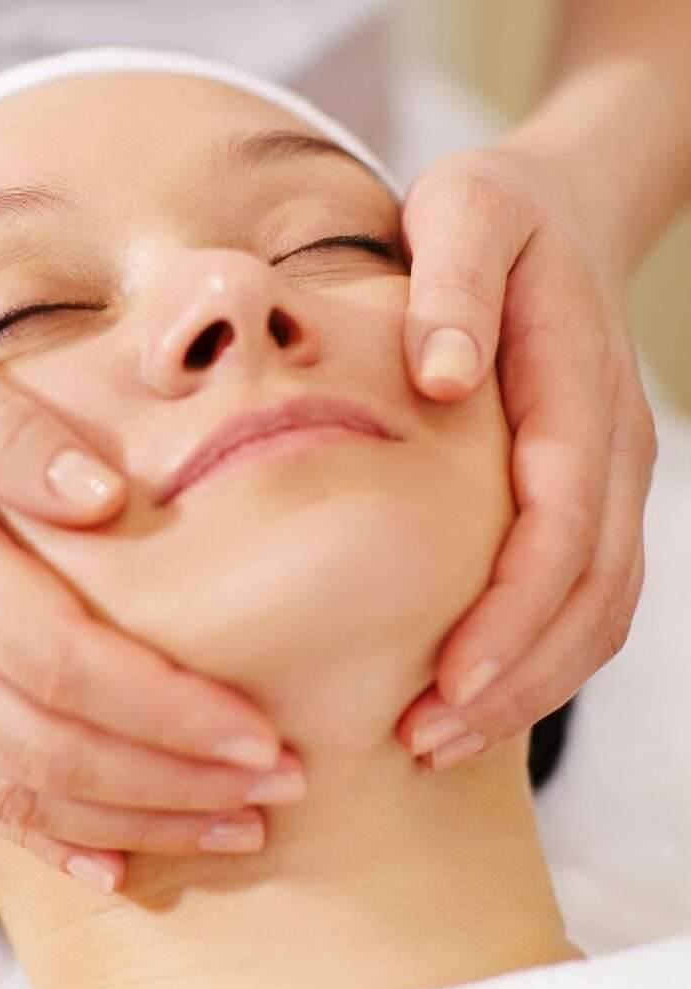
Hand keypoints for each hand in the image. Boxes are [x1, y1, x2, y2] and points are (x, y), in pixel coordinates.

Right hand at [0, 315, 296, 890]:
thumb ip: (4, 432)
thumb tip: (108, 496)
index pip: (66, 661)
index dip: (170, 709)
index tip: (260, 732)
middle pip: (56, 746)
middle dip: (177, 781)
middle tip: (278, 790)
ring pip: (19, 790)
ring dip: (134, 819)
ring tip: (232, 829)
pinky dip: (46, 837)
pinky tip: (113, 860)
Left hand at [391, 145, 657, 768]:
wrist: (558, 201)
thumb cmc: (491, 211)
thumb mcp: (462, 211)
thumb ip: (451, 285)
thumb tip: (441, 382)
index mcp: (573, 383)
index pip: (559, 523)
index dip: (511, 612)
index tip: (445, 680)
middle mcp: (608, 440)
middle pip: (585, 589)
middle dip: (513, 678)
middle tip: (424, 741)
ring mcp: (609, 469)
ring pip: (596, 606)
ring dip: (527, 684)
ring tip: (439, 738)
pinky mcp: (591, 486)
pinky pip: (587, 589)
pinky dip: (540, 652)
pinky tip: (477, 688)